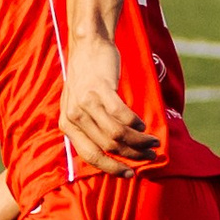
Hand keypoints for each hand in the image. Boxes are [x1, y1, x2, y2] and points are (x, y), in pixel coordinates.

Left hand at [59, 34, 160, 175]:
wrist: (87, 45)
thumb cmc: (87, 78)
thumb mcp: (79, 106)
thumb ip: (89, 128)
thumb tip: (114, 153)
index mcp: (67, 125)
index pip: (90, 156)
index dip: (111, 167)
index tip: (129, 174)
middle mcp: (73, 116)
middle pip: (106, 146)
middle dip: (130, 155)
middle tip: (148, 156)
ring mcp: (86, 102)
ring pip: (116, 133)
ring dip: (137, 141)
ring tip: (152, 142)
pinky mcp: (100, 89)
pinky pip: (121, 114)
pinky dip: (135, 123)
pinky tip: (143, 125)